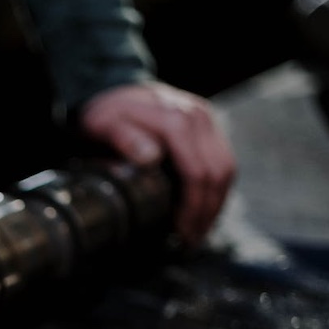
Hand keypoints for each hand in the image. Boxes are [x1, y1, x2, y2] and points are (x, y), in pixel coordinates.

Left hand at [78, 81, 235, 247]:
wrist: (110, 87)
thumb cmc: (103, 114)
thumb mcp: (102, 126)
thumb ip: (124, 139)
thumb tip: (151, 158)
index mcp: (176, 120)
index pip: (198, 173)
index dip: (193, 209)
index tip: (181, 234)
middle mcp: (197, 117)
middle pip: (219, 173)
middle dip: (208, 213)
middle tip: (191, 241)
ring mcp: (205, 119)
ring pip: (226, 168)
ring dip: (216, 204)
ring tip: (197, 232)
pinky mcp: (206, 125)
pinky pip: (222, 160)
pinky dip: (215, 189)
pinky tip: (201, 209)